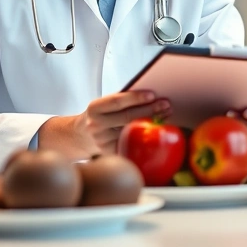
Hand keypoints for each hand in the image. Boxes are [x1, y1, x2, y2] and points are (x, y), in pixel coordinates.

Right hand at [37, 91, 171, 159]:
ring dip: (151, 123)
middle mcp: (96, 126)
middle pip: (127, 117)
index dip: (135, 98)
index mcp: (94, 109)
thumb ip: (120, 101)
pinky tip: (156, 131)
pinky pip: (130, 144)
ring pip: (132, 131)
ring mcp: (102, 141)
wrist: (80, 136)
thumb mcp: (103, 105)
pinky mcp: (109, 153)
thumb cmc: (99, 115)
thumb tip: (149, 95)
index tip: (152, 94)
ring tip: (166, 115)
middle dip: (149, 110)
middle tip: (166, 104)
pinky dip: (144, 137)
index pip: (117, 101)